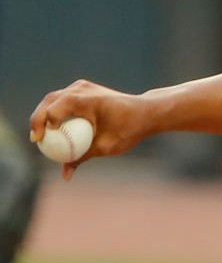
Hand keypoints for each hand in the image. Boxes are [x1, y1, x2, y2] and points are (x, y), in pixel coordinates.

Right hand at [29, 80, 152, 180]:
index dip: (43, 122)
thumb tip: (65, 175)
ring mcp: (82, 87)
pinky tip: (52, 129)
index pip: (57, 107)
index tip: (41, 140)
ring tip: (40, 135)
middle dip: (37, 119)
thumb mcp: (106, 146)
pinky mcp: (82, 89)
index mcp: (89, 100)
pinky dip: (54, 112)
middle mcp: (83, 89)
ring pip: (53, 99)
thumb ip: (82, 157)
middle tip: (35, 139)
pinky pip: (62, 100)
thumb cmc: (129, 129)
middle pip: (50, 101)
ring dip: (43, 115)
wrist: (145, 113)